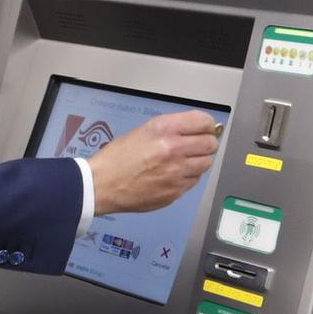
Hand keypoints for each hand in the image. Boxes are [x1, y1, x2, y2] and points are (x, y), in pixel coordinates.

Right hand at [90, 110, 221, 214]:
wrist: (101, 184)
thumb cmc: (117, 158)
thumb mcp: (143, 131)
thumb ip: (171, 129)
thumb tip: (197, 129)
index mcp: (164, 129)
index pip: (204, 122)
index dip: (207, 125)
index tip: (205, 129)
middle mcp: (174, 149)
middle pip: (210, 144)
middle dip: (206, 143)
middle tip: (197, 146)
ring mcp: (177, 173)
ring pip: (206, 164)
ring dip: (198, 161)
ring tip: (182, 162)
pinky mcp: (176, 191)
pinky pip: (194, 181)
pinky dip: (188, 177)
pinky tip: (172, 175)